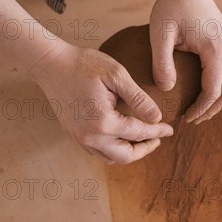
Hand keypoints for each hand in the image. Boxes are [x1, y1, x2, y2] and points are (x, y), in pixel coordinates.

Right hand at [29, 41, 173, 163]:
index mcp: (104, 122)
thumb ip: (138, 98)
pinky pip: (97, 151)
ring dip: (129, 151)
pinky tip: (121, 135)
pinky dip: (113, 148)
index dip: (158, 132)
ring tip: (142, 138)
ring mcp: (79, 137)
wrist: (50, 64)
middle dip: (145, 149)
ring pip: (110, 157)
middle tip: (158, 138)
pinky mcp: (73, 134)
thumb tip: (156, 118)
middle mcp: (90, 136)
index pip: (139, 133)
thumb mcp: (116, 75)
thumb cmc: (84, 64)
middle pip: (125, 156)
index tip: (171, 129)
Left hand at [149, 0, 221, 122]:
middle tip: (193, 120)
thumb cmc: (171, 5)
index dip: (201, 109)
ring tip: (199, 109)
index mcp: (215, 49)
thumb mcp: (160, 34)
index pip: (213, 91)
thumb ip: (162, 63)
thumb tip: (167, 89)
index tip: (186, 119)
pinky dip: (220, 84)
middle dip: (212, 109)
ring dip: (218, 98)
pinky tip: (203, 89)